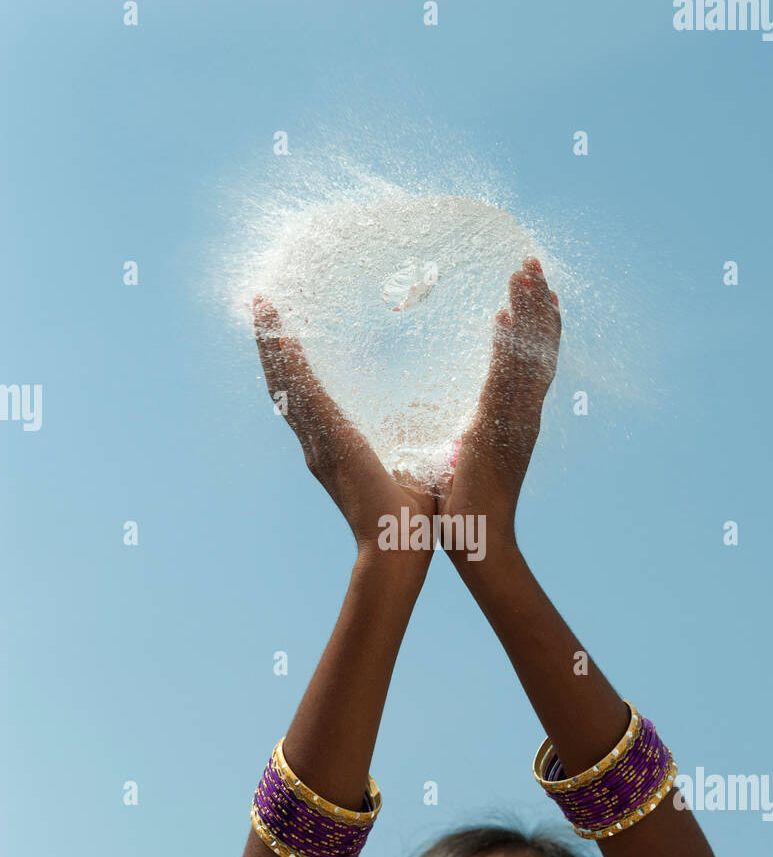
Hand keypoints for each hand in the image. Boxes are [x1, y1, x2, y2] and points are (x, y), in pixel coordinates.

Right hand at [252, 297, 435, 558]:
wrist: (398, 551)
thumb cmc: (408, 520)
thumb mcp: (410, 463)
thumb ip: (409, 438)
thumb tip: (428, 416)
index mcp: (333, 449)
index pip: (305, 395)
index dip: (290, 364)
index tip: (282, 332)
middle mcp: (316, 444)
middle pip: (285, 384)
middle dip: (270, 343)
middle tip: (260, 305)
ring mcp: (319, 445)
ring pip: (288, 385)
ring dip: (273, 344)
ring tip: (261, 307)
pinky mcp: (332, 444)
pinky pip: (307, 397)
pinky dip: (292, 367)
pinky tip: (281, 338)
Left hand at [436, 256, 559, 554]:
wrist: (477, 538)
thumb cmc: (466, 505)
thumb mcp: (465, 457)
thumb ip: (466, 436)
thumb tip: (456, 429)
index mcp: (515, 420)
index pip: (532, 364)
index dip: (538, 327)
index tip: (537, 292)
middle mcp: (524, 414)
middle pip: (538, 349)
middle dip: (538, 305)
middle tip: (533, 263)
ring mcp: (514, 419)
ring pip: (527, 354)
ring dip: (528, 311)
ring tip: (526, 272)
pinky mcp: (496, 427)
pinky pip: (505, 377)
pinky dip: (508, 344)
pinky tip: (503, 315)